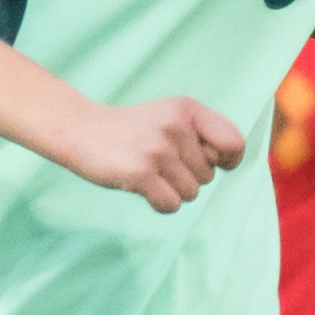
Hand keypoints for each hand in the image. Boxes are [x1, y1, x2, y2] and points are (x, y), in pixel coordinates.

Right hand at [64, 95, 243, 213]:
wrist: (81, 130)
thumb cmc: (133, 130)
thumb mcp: (170, 116)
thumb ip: (202, 133)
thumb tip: (228, 162)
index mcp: (188, 109)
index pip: (233, 143)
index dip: (228, 161)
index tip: (213, 163)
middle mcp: (175, 126)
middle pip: (208, 176)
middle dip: (188, 177)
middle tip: (159, 162)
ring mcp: (157, 150)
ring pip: (191, 194)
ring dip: (172, 191)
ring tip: (150, 172)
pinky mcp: (140, 173)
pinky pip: (171, 205)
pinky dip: (160, 204)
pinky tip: (142, 187)